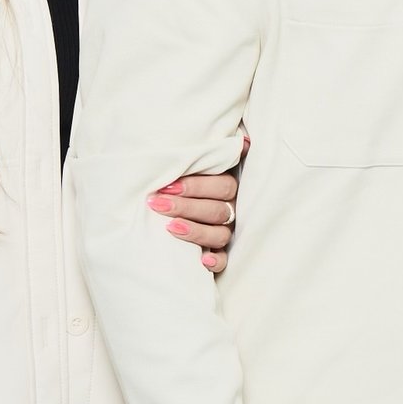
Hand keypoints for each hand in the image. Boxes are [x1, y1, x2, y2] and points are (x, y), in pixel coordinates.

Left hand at [150, 137, 246, 272]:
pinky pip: (225, 260)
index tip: (167, 186)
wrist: (164, 205)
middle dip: (186, 207)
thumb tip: (244, 141)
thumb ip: (208, 154)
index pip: (221, 186)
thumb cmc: (175, 183)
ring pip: (220, 233)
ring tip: (170, 228)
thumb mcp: (189, 166)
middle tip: (158, 204)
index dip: (196, 186)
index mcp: (225, 187)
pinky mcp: (219, 254)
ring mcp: (225, 232)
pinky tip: (202, 261)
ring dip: (196, 231)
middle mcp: (229, 209)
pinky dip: (216, 261)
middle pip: (217, 210)